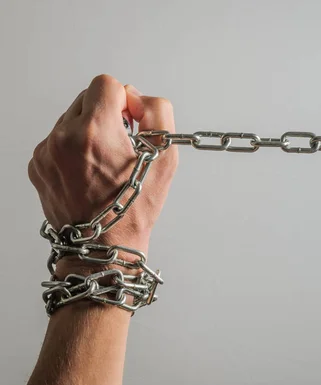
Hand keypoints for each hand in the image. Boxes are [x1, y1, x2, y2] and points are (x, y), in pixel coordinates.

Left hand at [28, 74, 178, 277]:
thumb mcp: (165, 158)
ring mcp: (45, 152)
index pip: (106, 84)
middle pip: (86, 97)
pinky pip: (57, 139)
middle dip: (107, 113)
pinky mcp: (37, 165)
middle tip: (122, 143)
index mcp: (95, 132)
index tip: (132, 122)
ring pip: (70, 118)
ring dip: (90, 130)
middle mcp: (63, 137)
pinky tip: (89, 171)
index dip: (126, 99)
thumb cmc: (135, 209)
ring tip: (105, 161)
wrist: (101, 247)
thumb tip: (139, 98)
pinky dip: (74, 147)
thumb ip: (158, 113)